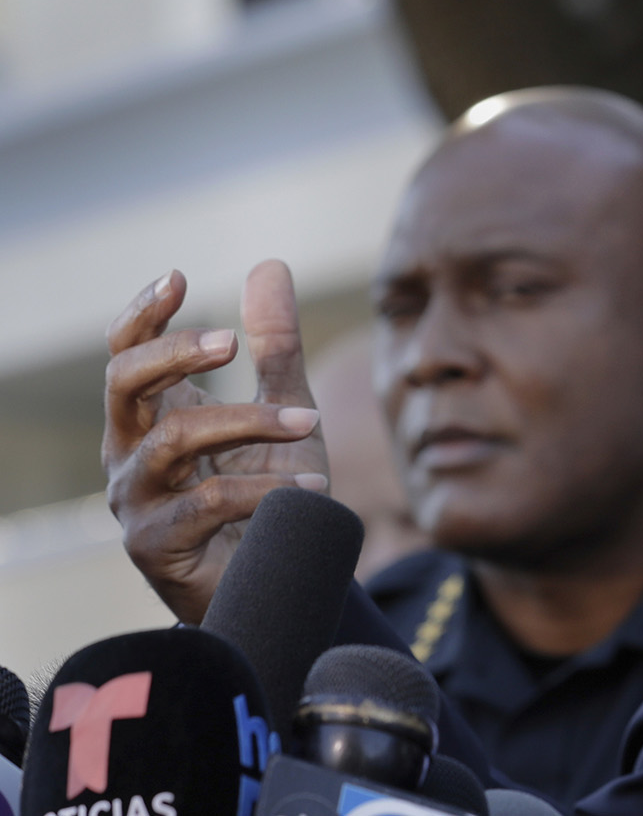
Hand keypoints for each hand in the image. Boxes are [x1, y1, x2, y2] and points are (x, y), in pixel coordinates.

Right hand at [103, 259, 330, 623]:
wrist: (275, 583)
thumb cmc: (269, 497)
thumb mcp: (284, 411)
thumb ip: (276, 347)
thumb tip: (268, 265)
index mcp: (153, 418)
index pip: (125, 354)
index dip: (143, 314)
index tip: (178, 277)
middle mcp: (131, 455)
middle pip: (125, 385)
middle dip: (174, 354)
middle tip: (229, 342)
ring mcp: (136, 502)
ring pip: (174, 440)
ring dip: (247, 421)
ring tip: (309, 421)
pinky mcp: (156, 547)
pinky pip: (207, 504)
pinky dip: (265, 487)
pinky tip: (311, 484)